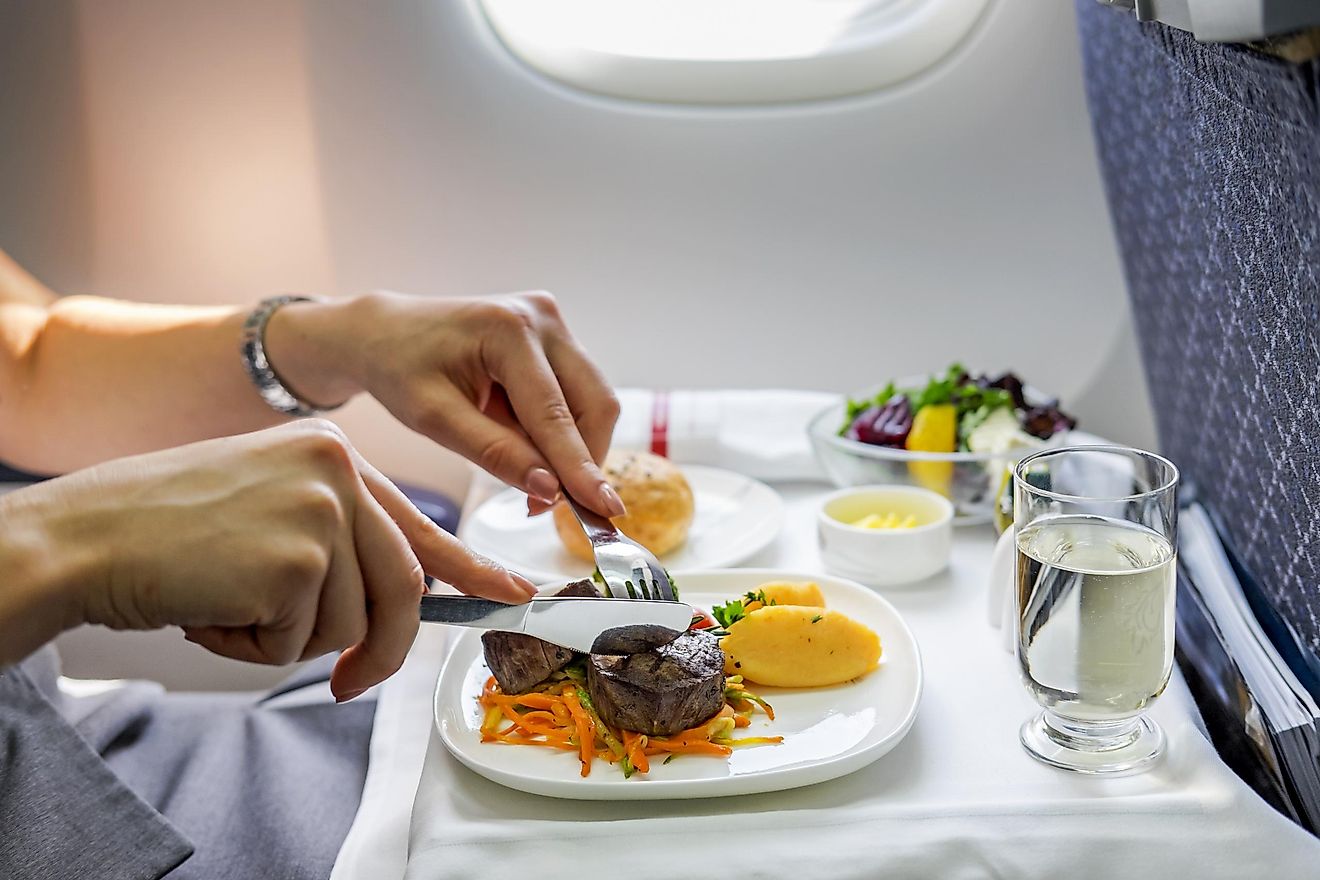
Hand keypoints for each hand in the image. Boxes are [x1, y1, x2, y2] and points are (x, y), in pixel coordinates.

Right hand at [0, 421, 535, 697]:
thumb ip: (338, 541)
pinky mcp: (297, 560)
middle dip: (380, 650)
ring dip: (286, 639)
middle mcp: (340, 471)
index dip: (469, 569)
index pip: (419, 525)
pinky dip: (253, 648)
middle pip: (403, 586)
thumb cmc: (165, 531)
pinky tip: (209, 607)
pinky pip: (301, 644)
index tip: (510, 592)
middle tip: (349, 686)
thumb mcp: (268, 508)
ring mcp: (322, 512)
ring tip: (224, 600)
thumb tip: (402, 600)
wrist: (84, 536)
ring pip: (349, 622)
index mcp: (334, 454)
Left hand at [266, 291, 622, 517]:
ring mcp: (553, 323)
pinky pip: (578, 395)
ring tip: (534, 481)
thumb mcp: (434, 419)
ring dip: (574, 448)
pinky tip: (530, 451)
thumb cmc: (400, 370)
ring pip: (594, 401)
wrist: (386, 333)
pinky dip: (563, 432)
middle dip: (582, 460)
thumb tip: (550, 489)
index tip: (604, 511)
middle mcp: (542, 316)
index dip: (578, 467)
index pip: (554, 412)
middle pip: (594, 403)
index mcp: (509, 328)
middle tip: (556, 508)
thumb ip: (494, 453)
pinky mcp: (555, 338)